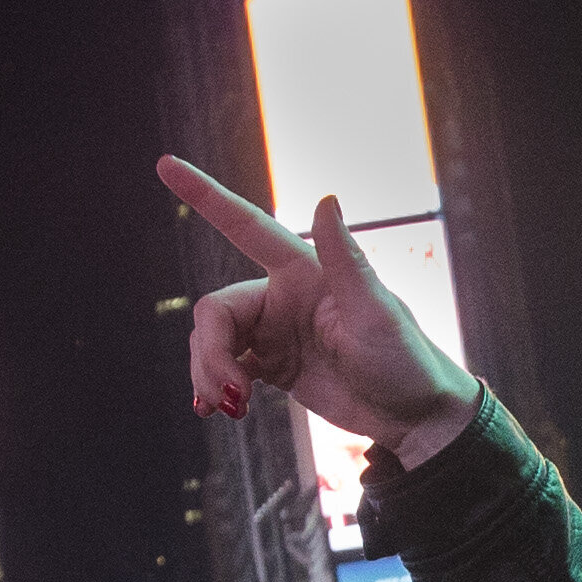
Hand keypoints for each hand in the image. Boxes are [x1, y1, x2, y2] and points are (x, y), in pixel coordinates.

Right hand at [159, 157, 481, 461]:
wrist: (416, 417)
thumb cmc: (405, 359)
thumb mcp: (376, 312)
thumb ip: (346, 259)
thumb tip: (327, 197)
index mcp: (305, 271)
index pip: (245, 225)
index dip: (205, 195)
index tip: (165, 164)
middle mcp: (283, 294)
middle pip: (216, 310)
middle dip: (210, 353)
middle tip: (228, 398)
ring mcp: (276, 330)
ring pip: (214, 341)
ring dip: (209, 375)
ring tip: (229, 410)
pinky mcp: (273, 365)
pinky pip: (224, 367)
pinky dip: (214, 387)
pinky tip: (215, 410)